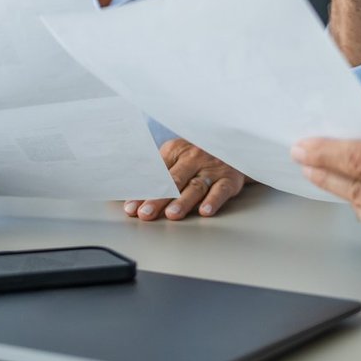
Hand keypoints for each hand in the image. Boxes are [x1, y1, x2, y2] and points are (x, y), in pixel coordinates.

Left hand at [123, 138, 247, 220]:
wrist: (233, 145)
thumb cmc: (197, 155)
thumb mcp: (176, 155)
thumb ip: (156, 171)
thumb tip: (128, 194)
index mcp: (175, 150)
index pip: (156, 174)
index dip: (142, 191)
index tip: (130, 207)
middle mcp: (193, 158)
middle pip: (173, 181)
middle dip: (158, 198)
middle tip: (145, 213)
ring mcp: (212, 168)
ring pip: (195, 186)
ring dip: (183, 201)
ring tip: (172, 214)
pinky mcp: (230, 178)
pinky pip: (221, 189)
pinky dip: (214, 200)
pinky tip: (205, 211)